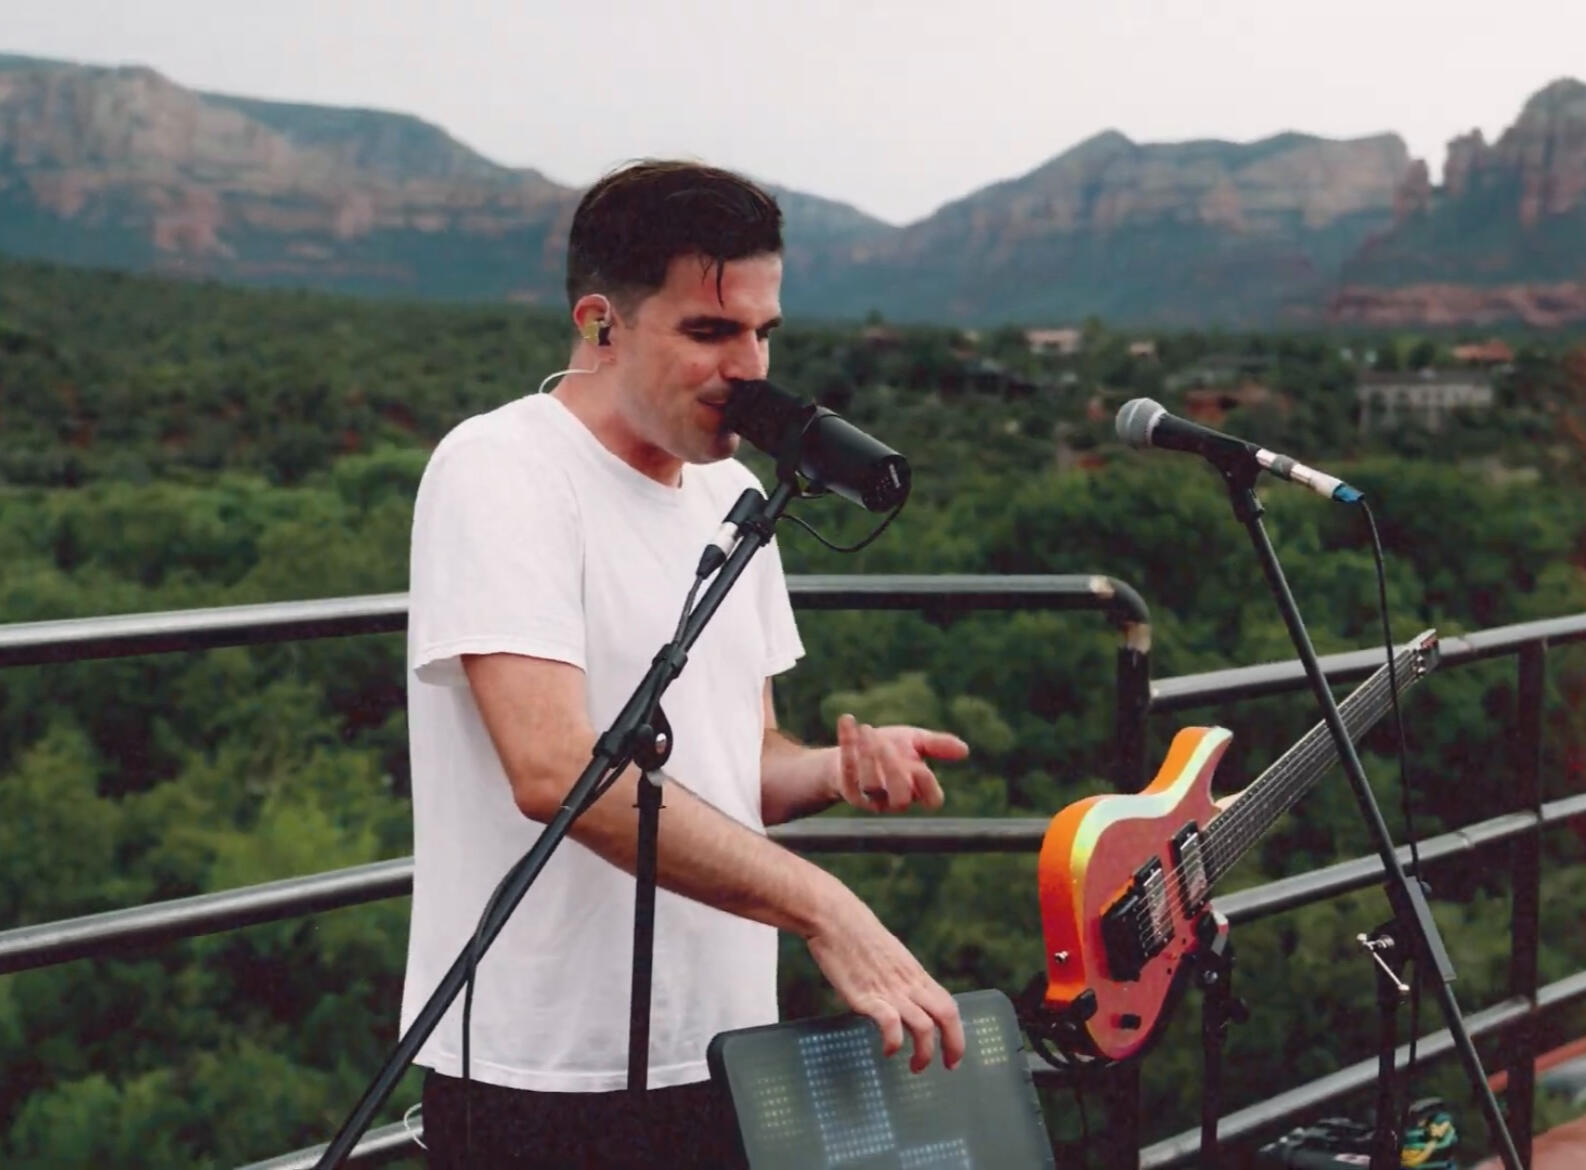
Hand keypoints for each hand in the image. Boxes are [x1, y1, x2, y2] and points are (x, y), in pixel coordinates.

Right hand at [805, 890, 964, 1072]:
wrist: (834, 919)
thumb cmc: (857, 936)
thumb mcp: (890, 957)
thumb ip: (900, 979)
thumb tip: (903, 999)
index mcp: (915, 974)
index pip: (949, 1005)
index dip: (957, 1033)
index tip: (953, 1055)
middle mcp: (908, 983)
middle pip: (947, 1016)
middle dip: (954, 1046)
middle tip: (948, 1066)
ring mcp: (889, 990)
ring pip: (924, 1026)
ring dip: (924, 1053)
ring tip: (915, 1067)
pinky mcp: (867, 996)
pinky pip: (891, 1024)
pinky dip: (893, 1043)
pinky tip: (886, 1051)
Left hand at [834, 714, 968, 812]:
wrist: (854, 748)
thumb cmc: (890, 748)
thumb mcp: (916, 742)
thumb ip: (938, 746)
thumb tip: (965, 750)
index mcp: (916, 789)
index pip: (932, 800)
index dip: (928, 785)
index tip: (920, 763)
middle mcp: (894, 799)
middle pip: (901, 799)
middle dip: (894, 770)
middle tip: (886, 743)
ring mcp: (869, 796)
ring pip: (871, 785)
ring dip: (869, 756)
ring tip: (867, 729)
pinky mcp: (847, 787)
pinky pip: (846, 770)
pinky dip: (847, 742)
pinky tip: (848, 720)